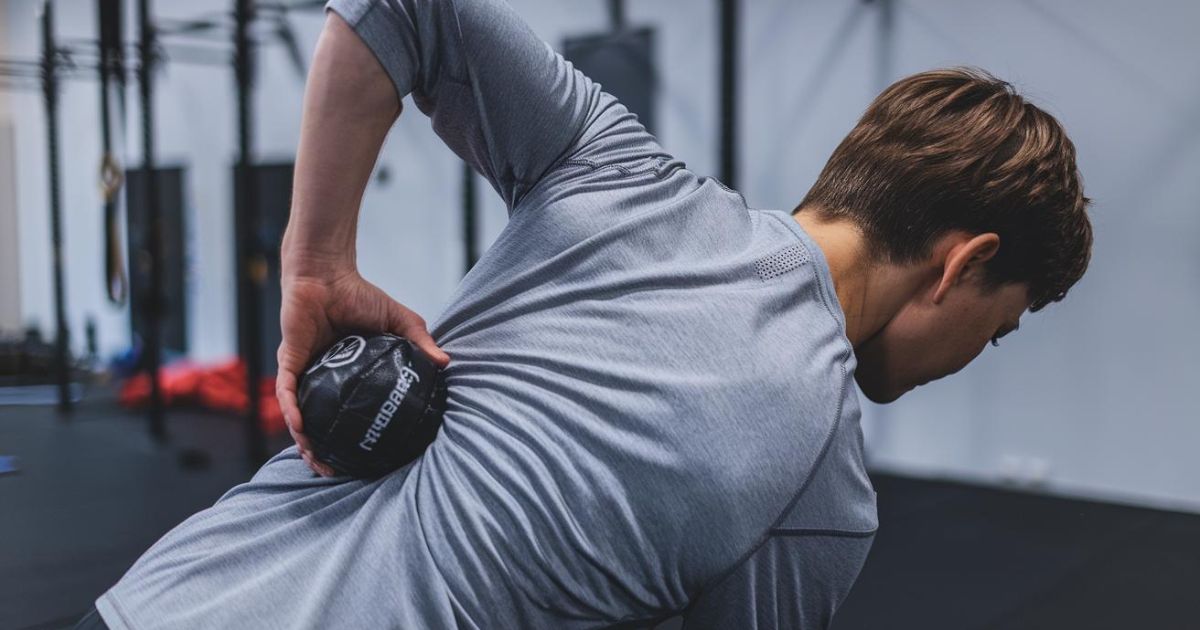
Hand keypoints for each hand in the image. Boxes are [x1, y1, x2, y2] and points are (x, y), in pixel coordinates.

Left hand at [275, 267, 450, 476]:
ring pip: (299, 415)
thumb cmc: (359, 294)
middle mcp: (323, 378)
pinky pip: (287, 392)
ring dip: (304, 440)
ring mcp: (304, 372)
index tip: (364, 459)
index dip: (352, 436)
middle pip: (319, 422)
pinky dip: (291, 410)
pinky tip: (299, 427)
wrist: (327, 273)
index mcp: (346, 374)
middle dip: (322, 451)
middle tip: (333, 472)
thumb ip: (419, 342)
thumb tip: (445, 363)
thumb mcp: (399, 321)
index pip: (347, 411)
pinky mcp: (289, 361)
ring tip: (315, 461)